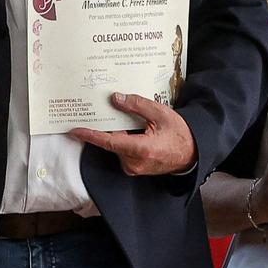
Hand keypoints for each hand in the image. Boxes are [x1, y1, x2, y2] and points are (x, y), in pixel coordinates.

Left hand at [69, 93, 195, 175]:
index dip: (90, 135)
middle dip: (106, 126)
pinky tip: (131, 130)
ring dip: (117, 133)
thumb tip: (115, 98)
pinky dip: (122, 139)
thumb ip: (137, 105)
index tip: (74, 130)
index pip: (109, 142)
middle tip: (102, 110)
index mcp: (141, 150)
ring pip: (116, 146)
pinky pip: (121, 151)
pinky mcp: (133, 168)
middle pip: (111, 141)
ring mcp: (133, 167)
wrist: (192, 153)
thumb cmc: (179, 134)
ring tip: (129, 121)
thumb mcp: (161, 114)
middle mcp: (134, 162)